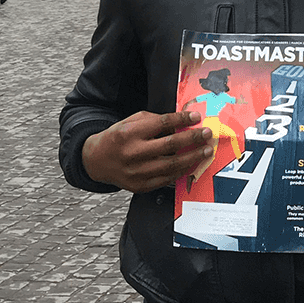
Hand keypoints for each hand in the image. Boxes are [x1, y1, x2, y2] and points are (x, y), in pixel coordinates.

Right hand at [81, 109, 214, 192]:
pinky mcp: (140, 186)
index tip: (196, 117)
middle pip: (170, 145)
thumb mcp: (131, 121)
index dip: (182, 119)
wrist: (97, 160)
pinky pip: (166, 179)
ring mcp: (136, 172)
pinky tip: (191, 164)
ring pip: (172, 165)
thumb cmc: (118, 138)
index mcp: (130, 133)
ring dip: (193, 157)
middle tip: (206, 134)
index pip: (162, 124)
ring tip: (205, 150)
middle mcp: (133, 153)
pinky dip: (181, 171)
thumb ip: (154, 120)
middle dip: (193, 138)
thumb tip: (181, 121)